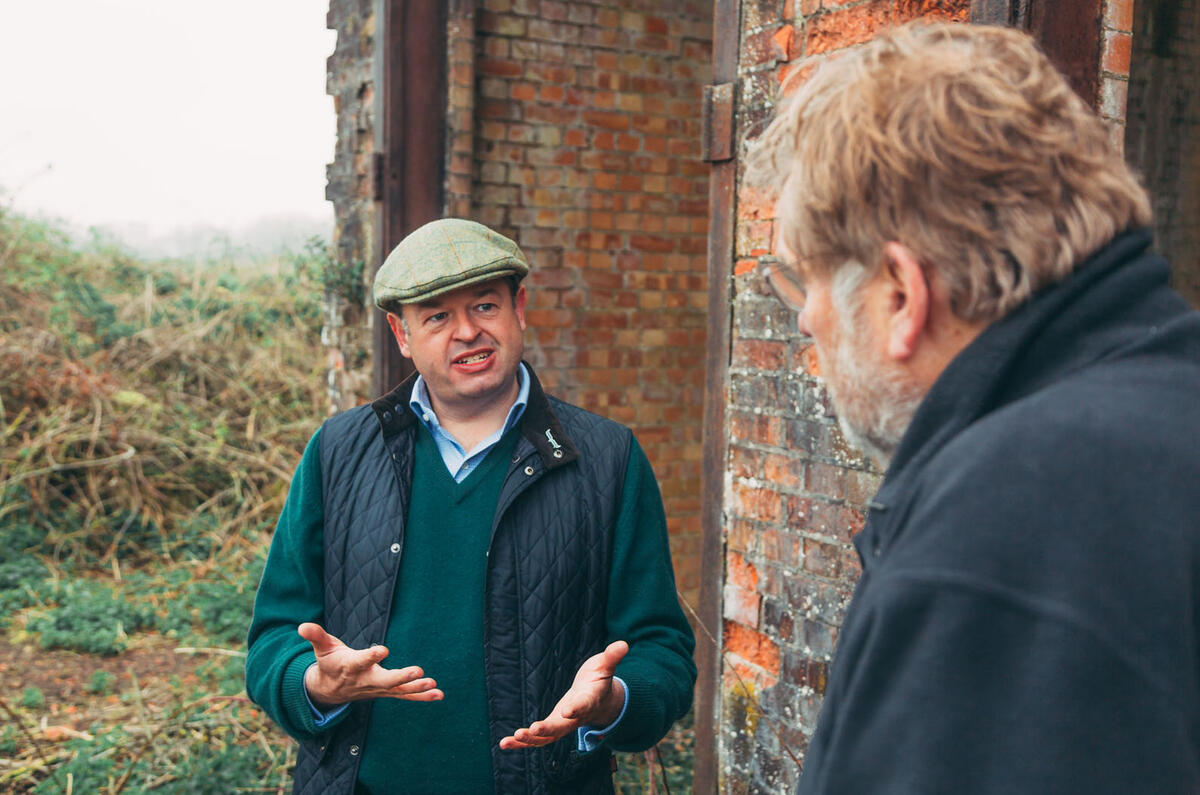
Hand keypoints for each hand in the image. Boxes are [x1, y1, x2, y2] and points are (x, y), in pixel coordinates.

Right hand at [298, 622, 442, 707]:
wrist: (330, 690)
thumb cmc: (329, 662)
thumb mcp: (322, 648)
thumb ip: (316, 636)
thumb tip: (302, 626)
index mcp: (351, 666)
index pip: (361, 661)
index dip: (371, 656)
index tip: (384, 649)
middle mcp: (366, 680)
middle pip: (385, 680)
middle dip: (401, 677)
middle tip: (418, 671)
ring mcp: (378, 689)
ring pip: (399, 691)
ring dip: (417, 689)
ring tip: (433, 684)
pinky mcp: (387, 692)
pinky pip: (406, 696)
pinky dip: (422, 696)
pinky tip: (439, 694)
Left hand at [499, 640, 627, 749]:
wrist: (599, 702)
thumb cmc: (600, 680)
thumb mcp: (606, 666)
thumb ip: (612, 657)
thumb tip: (624, 643)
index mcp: (588, 701)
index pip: (582, 705)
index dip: (576, 708)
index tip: (567, 710)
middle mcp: (575, 717)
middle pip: (561, 727)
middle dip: (547, 730)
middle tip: (532, 730)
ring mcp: (563, 724)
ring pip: (547, 738)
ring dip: (530, 740)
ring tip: (512, 738)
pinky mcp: (552, 726)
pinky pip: (536, 739)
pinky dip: (521, 743)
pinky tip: (505, 744)